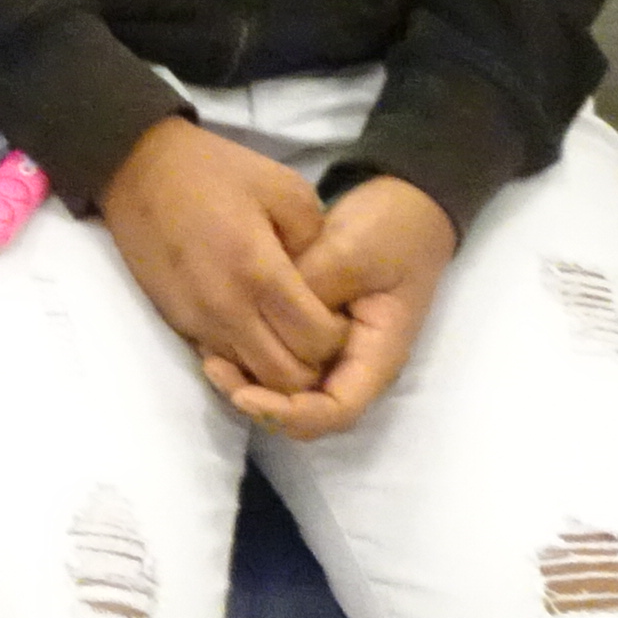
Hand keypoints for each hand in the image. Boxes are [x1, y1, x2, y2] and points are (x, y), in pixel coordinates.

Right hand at [95, 117, 343, 398]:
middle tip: (314, 330)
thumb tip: (322, 281)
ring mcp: (198, 322)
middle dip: (312, 363)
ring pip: (252, 380)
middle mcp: (227, 310)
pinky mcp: (177, 323)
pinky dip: (245, 355)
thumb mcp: (283, 186)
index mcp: (259, 272)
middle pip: (287, 378)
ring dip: (276, 365)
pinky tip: (251, 322)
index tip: (336, 312)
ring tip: (284, 329)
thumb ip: (316, 238)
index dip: (338, 337)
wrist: (135, 167)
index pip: (316, 342)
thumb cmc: (213, 171)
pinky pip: (223, 360)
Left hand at [210, 175, 454, 440]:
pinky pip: (284, 359)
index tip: (245, 394)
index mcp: (377, 354)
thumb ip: (312, 286)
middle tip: (214, 370)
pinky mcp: (316, 332)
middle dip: (262, 402)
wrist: (407, 204)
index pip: (337, 411)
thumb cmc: (390, 229)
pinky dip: (254, 357)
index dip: (290, 413)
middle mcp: (355, 363)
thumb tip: (268, 314)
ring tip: (209, 357)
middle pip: (309, 411)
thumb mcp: (351, 250)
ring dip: (252, 382)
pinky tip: (219, 337)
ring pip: (292, 390)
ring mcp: (335, 349)